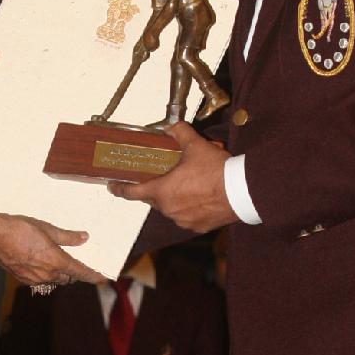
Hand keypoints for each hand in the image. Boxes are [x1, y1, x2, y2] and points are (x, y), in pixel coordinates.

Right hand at [0, 208, 102, 286]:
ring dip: (58, 273)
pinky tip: (39, 262)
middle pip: (67, 279)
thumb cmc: (20, 229)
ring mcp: (34, 279)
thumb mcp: (47, 229)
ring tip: (56, 260)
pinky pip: (39, 279)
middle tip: (76, 262)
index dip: (92, 276)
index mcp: (56, 262)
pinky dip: (44, 273)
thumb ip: (67, 236)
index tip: (101, 279)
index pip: (80, 272)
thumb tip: (84, 238)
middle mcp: (47, 274)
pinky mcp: (22, 278)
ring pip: (53, 280)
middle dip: (73, 273)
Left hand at [109, 122, 235, 232]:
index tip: (112, 186)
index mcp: (162, 191)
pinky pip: (187, 216)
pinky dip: (189, 207)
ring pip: (171, 208)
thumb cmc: (216, 171)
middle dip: (155, 188)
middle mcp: (169, 210)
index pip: (132, 192)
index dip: (120, 188)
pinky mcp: (198, 227)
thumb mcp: (196, 145)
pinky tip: (199, 196)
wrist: (242, 191)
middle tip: (160, 177)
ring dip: (174, 197)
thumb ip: (180, 133)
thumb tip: (171, 127)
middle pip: (153, 199)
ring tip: (187, 184)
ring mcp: (183, 220)